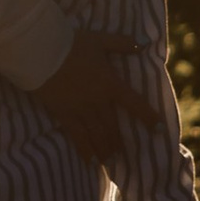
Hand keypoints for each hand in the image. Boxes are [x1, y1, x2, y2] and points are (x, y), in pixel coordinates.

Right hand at [31, 27, 156, 170]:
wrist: (40, 50)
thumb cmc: (71, 42)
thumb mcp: (100, 39)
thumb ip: (123, 43)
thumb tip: (145, 43)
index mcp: (110, 83)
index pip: (135, 104)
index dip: (148, 117)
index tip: (159, 129)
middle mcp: (98, 101)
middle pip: (113, 126)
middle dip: (119, 141)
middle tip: (123, 153)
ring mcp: (81, 110)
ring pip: (98, 135)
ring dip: (105, 149)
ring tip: (110, 160)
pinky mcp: (64, 114)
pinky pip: (77, 136)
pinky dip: (85, 150)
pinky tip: (90, 161)